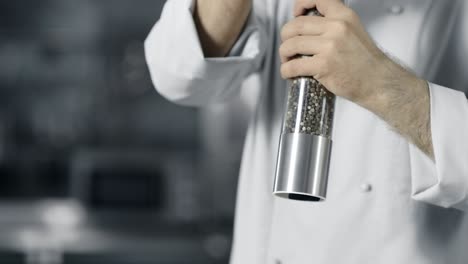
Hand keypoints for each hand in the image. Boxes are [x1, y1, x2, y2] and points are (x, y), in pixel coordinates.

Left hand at [279, 0, 433, 158]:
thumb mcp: (354, 31)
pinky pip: (293, 66)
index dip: (300, 5)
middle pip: (295, 25)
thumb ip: (334, 25)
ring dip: (284, 54)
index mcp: (344, 16)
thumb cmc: (366, 62)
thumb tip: (310, 27)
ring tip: (287, 61)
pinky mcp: (323, 65)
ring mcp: (329, 46)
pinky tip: (288, 73)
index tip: (295, 14)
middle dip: (285, 37)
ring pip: (291, 45)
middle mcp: (336, 27)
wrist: (379, 82)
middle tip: (287, 47)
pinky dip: (285, 70)